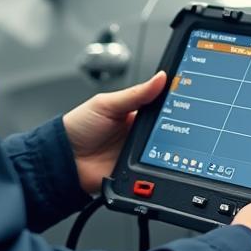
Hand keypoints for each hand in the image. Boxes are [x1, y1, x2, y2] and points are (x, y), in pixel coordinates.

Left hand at [63, 71, 167, 195]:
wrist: (63, 159)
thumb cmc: (78, 127)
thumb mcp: (107, 104)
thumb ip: (135, 94)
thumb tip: (161, 77)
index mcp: (135, 112)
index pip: (162, 106)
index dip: (175, 102)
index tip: (188, 96)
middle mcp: (139, 133)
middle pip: (168, 130)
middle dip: (176, 128)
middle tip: (179, 122)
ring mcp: (139, 154)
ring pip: (165, 151)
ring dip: (168, 148)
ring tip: (165, 142)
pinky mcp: (136, 172)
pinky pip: (154, 171)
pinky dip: (158, 168)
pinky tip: (157, 161)